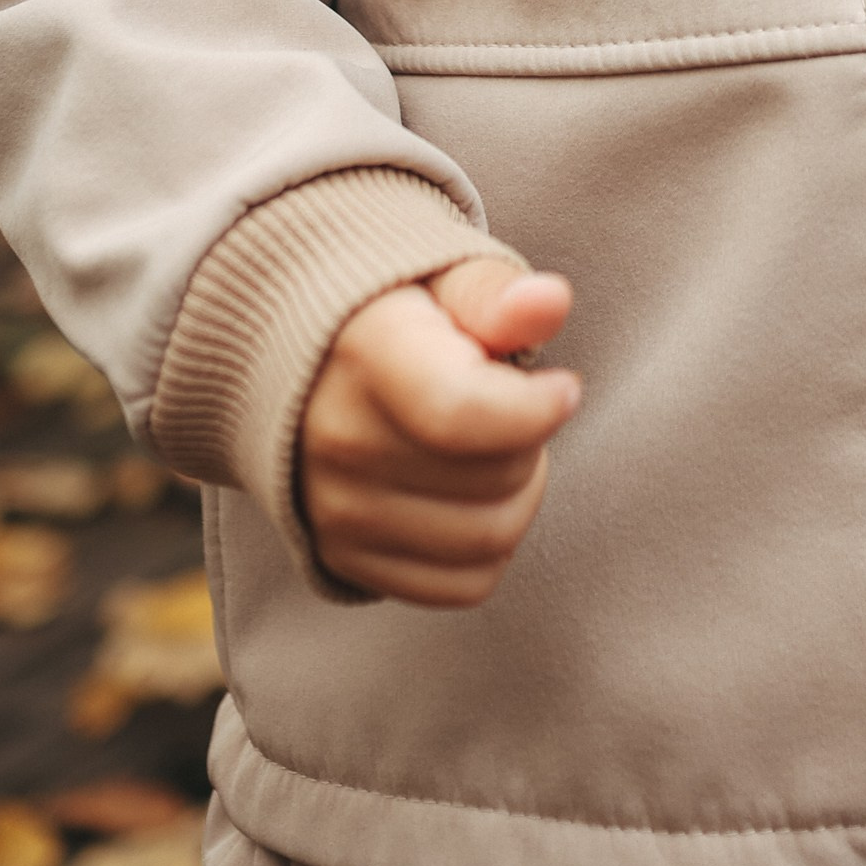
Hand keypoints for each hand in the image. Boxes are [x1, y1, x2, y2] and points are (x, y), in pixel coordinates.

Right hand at [299, 256, 579, 606]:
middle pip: (494, 478)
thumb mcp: (447, 279)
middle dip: (532, 439)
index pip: (462, 414)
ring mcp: (336, 510)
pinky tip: (475, 494)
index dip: (536, 408)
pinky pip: (464, 585)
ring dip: (520, 493)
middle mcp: (339, 441)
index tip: (560, 386)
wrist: (305, 366)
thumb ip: (498, 294)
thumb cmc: (398, 314)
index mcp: (366, 353)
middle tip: (514, 405)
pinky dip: (491, 547)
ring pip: (488, 539)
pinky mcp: (346, 559)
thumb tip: (548, 304)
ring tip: (496, 446)